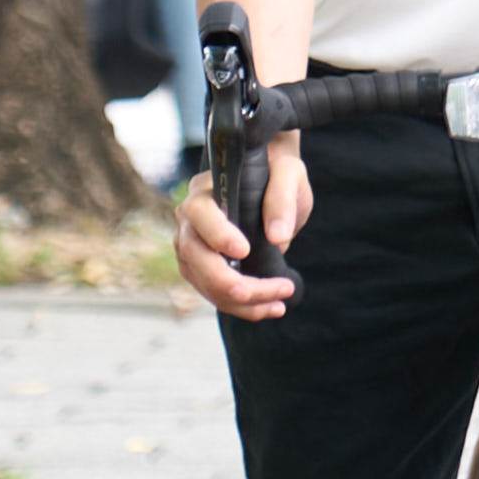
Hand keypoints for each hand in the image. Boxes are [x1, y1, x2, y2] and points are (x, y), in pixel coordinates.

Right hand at [175, 138, 307, 320]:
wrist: (272, 183)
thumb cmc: (277, 172)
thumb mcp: (289, 173)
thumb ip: (282, 198)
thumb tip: (278, 238)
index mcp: (205, 190)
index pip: (199, 213)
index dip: (217, 235)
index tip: (244, 251)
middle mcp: (189, 219)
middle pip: (194, 256)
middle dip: (230, 282)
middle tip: (277, 290)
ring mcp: (191, 245)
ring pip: (203, 281)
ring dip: (240, 301)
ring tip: (279, 305)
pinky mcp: (201, 267)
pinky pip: (213, 292)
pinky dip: (240, 306)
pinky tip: (270, 307)